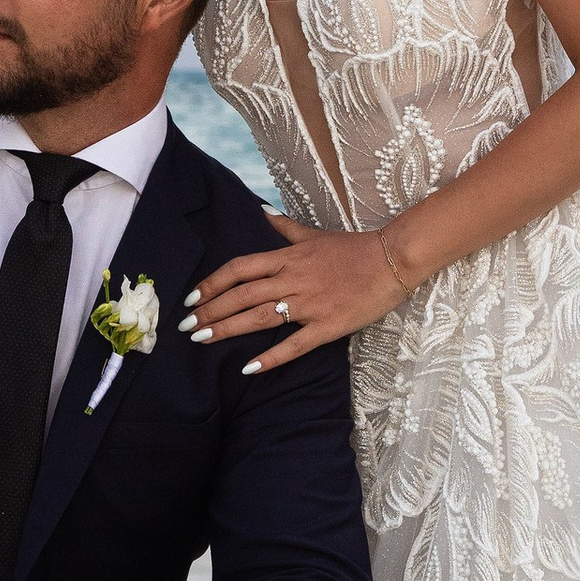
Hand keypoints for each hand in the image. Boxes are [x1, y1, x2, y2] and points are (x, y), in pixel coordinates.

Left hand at [180, 211, 410, 375]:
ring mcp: (309, 303)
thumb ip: (284, 227)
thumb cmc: (354, 248)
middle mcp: (293, 279)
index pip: (239, 269)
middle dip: (210, 311)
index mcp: (288, 257)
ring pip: (260, 317)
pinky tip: (248, 368)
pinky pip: (294, 344)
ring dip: (228, 329)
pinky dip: (270, 357)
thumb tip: (260, 211)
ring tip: (202, 340)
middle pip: (242, 295)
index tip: (192, 297)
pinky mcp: (328, 326)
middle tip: (186, 326)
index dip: (212, 283)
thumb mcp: (314, 234)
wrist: (393, 259)